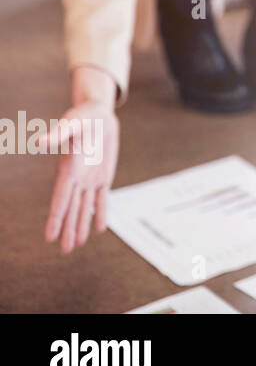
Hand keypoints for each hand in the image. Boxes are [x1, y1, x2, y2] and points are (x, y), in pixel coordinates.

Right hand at [44, 66, 120, 253]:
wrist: (99, 113)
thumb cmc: (82, 116)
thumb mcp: (72, 123)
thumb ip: (58, 134)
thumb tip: (40, 142)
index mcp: (68, 169)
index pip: (60, 199)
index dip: (56, 218)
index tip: (49, 237)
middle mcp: (77, 178)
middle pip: (72, 209)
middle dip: (68, 229)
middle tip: (64, 251)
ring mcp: (90, 178)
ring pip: (86, 207)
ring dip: (81, 226)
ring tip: (76, 246)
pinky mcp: (104, 175)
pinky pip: (102, 197)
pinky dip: (101, 212)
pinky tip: (99, 228)